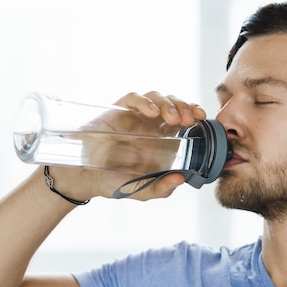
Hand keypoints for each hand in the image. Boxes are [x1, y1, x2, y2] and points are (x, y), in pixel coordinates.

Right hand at [51, 91, 207, 201]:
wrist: (83, 177)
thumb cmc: (112, 182)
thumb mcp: (140, 190)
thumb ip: (159, 188)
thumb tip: (180, 180)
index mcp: (160, 139)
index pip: (182, 119)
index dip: (193, 113)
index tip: (203, 118)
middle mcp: (149, 124)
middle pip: (172, 104)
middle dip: (184, 106)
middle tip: (190, 119)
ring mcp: (133, 116)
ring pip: (156, 97)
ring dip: (168, 103)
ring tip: (172, 117)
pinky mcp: (116, 110)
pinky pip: (133, 98)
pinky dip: (144, 101)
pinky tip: (150, 112)